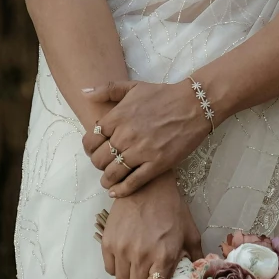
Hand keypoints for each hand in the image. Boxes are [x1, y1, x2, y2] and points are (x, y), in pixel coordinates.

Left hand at [82, 77, 209, 197]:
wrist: (193, 105)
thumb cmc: (163, 94)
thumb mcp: (133, 86)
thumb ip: (107, 89)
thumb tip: (84, 93)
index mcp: (118, 116)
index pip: (91, 140)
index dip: (90, 148)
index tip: (95, 150)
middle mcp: (126, 135)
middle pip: (99, 159)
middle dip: (98, 164)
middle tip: (104, 165)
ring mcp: (141, 151)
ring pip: (113, 173)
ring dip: (107, 180)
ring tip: (108, 181)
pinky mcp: (156, 164)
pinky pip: (133, 183)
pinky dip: (121, 190)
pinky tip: (116, 192)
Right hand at [100, 175, 201, 278]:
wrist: (148, 184)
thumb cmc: (171, 207)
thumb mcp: (190, 231)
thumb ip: (196, 256)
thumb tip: (200, 276)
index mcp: (164, 257)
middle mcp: (141, 257)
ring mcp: (122, 249)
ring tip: (136, 272)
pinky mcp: (108, 242)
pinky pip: (109, 268)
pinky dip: (117, 269)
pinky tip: (126, 261)